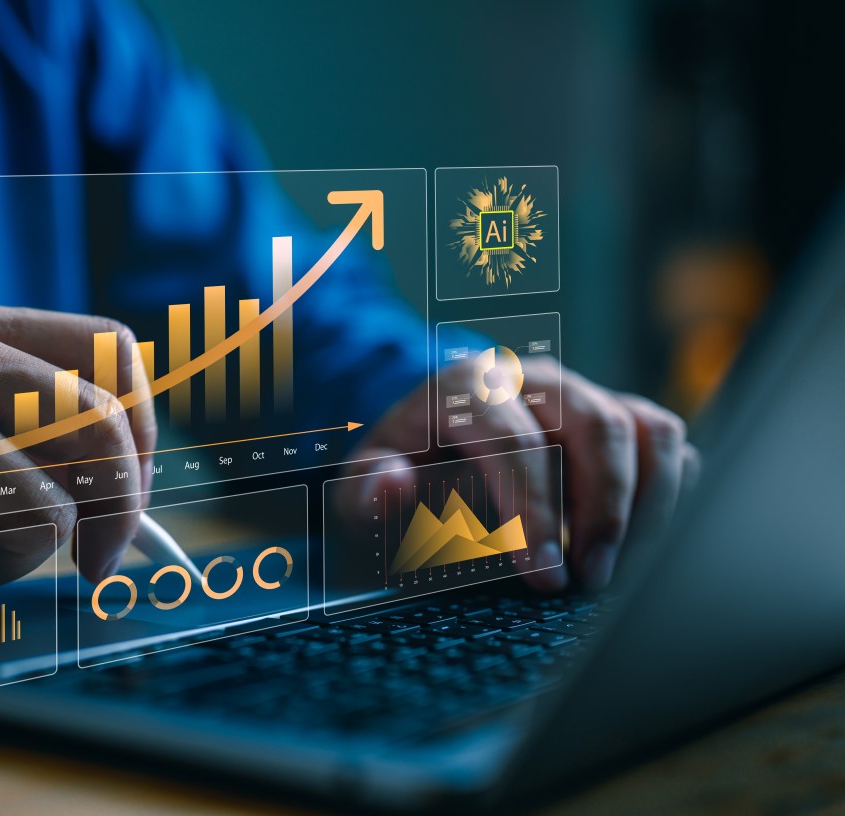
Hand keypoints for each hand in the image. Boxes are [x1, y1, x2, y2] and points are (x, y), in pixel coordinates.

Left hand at [339, 357, 697, 590]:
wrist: (430, 442)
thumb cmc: (401, 471)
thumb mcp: (364, 484)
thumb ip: (367, 490)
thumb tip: (393, 481)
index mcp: (468, 387)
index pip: (515, 441)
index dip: (534, 511)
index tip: (545, 575)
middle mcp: (534, 379)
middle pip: (595, 427)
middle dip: (602, 511)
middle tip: (591, 582)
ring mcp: (583, 393)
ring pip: (645, 429)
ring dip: (647, 504)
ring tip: (622, 568)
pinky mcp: (618, 415)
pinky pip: (666, 441)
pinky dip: (670, 491)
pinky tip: (641, 543)